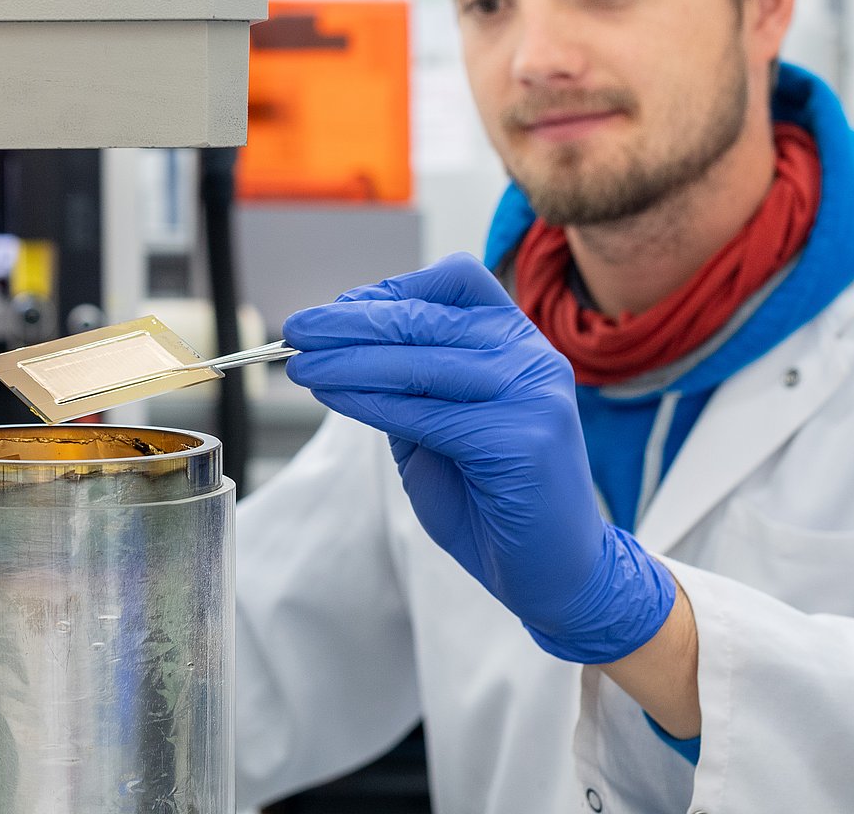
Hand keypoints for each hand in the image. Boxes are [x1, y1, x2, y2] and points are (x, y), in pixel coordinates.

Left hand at [282, 253, 673, 663]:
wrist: (557, 572)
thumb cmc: (493, 499)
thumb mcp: (443, 425)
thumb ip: (409, 383)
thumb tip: (341, 342)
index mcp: (519, 341)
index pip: (455, 280)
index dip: (390, 288)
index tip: (336, 310)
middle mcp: (532, 357)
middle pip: (426, 318)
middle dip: (350, 322)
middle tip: (297, 330)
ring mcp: (532, 395)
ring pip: (419, 362)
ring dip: (348, 361)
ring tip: (301, 367)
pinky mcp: (521, 439)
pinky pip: (425, 412)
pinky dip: (369, 402)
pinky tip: (334, 397)